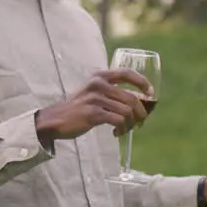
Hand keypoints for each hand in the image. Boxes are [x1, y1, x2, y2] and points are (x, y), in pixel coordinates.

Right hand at [34, 69, 150, 143]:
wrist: (55, 119)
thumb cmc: (78, 108)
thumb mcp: (93, 92)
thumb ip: (110, 91)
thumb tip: (139, 100)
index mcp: (99, 76)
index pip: (127, 73)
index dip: (142, 82)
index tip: (150, 93)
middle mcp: (98, 84)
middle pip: (131, 98)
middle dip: (140, 112)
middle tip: (140, 122)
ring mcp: (95, 99)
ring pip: (127, 111)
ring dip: (130, 124)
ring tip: (125, 129)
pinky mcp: (93, 114)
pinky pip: (118, 121)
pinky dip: (121, 129)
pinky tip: (116, 133)